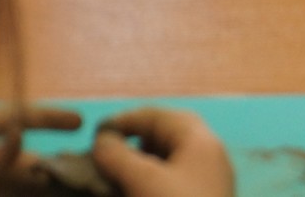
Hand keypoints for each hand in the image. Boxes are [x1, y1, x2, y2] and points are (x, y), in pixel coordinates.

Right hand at [92, 108, 233, 196]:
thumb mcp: (143, 183)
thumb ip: (119, 156)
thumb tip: (103, 139)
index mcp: (201, 140)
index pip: (158, 116)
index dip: (125, 120)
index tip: (95, 135)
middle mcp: (209, 156)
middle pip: (166, 137)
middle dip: (134, 143)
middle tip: (105, 157)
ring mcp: (209, 184)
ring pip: (169, 162)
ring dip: (142, 165)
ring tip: (115, 178)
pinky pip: (174, 184)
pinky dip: (152, 184)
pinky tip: (135, 193)